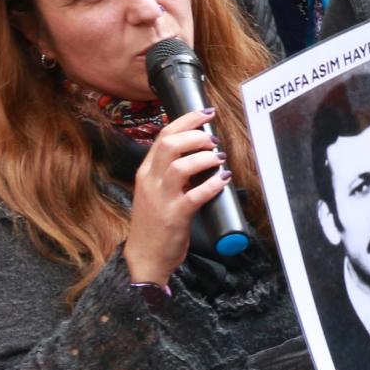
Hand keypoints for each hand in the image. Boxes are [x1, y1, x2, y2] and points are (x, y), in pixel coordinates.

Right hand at [123, 107, 226, 284]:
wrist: (146, 256)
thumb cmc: (156, 221)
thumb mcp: (158, 190)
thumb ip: (172, 171)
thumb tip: (200, 150)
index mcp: (146, 171)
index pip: (163, 136)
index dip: (186, 120)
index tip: (207, 113)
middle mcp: (150, 181)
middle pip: (169, 145)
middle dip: (195, 136)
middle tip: (213, 140)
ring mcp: (161, 199)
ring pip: (179, 166)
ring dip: (204, 158)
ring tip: (219, 159)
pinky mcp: (174, 216)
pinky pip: (194, 195)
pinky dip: (211, 185)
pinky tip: (223, 180)